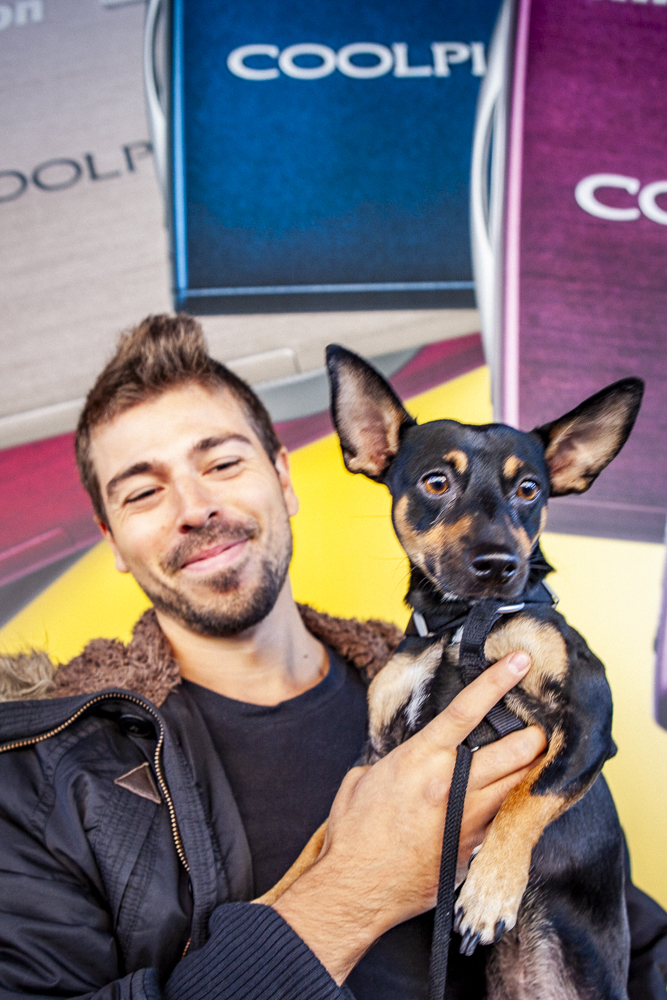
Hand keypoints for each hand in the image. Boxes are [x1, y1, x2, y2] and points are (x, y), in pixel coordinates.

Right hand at [273, 650, 545, 983]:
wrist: (357, 889)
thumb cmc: (355, 833)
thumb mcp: (364, 780)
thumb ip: (393, 760)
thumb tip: (403, 757)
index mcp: (420, 758)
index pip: (467, 710)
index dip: (497, 681)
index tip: (520, 661)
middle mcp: (451, 784)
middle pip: (515, 750)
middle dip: (534, 735)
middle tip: (539, 727)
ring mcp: (469, 818)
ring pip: (518, 783)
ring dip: (529, 768)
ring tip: (534, 756)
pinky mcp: (475, 846)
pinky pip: (503, 817)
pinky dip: (509, 804)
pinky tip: (507, 800)